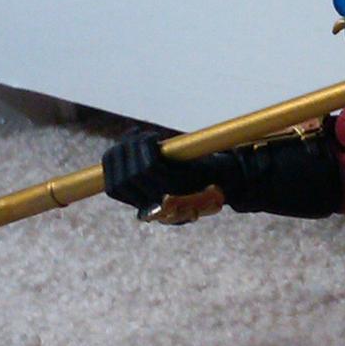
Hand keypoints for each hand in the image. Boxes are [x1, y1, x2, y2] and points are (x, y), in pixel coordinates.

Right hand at [102, 128, 225, 220]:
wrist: (233, 179)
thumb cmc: (203, 172)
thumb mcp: (172, 171)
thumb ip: (148, 163)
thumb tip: (126, 142)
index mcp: (151, 207)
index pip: (116, 189)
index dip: (111, 166)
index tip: (122, 146)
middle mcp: (157, 208)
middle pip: (120, 181)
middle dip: (122, 154)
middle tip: (136, 137)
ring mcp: (168, 199)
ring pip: (134, 173)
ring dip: (134, 149)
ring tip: (147, 137)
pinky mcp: (181, 185)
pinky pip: (152, 166)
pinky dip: (146, 146)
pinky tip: (155, 138)